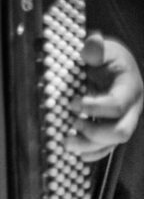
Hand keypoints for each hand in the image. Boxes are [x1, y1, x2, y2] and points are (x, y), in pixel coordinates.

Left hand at [65, 32, 143, 161]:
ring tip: (66, 142)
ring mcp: (123, 121)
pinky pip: (108, 148)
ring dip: (89, 146)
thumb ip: (96, 48)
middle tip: (72, 122)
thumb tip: (91, 43)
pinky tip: (77, 154)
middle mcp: (132, 109)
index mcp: (130, 88)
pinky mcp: (113, 128)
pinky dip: (93, 153)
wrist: (112, 65)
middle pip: (120, 131)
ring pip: (113, 143)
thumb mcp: (103, 48)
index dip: (94, 107)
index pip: (117, 105)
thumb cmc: (107, 57)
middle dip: (94, 132)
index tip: (72, 102)